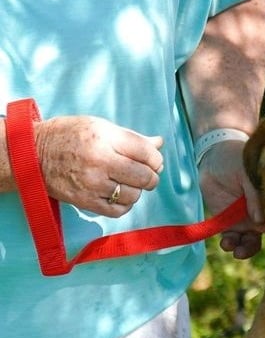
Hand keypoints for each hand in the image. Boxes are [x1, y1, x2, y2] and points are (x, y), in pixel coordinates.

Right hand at [32, 115, 163, 216]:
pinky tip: (118, 195)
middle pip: (145, 177)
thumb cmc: (68, 136)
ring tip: (125, 182)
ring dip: (136, 191)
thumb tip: (159, 143)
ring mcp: (92, 184)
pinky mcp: (85, 201)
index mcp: (104, 138)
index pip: (148, 154)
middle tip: (144, 174)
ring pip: (134, 195)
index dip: (156, 159)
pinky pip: (119, 211)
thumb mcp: (99, 127)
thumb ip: (132, 138)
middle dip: (151, 177)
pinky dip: (124, 205)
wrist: (32, 154)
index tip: (152, 161)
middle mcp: (100, 161)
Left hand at [197, 139, 264, 258]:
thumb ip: (255, 195)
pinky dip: (231, 245)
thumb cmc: (237, 158)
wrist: (214, 155)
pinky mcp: (230, 223)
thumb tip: (260, 221)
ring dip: (246, 250)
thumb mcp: (249, 172)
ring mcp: (248, 220)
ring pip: (252, 242)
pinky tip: (227, 243)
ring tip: (238, 251)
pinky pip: (233, 239)